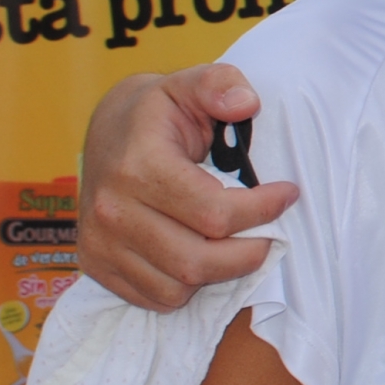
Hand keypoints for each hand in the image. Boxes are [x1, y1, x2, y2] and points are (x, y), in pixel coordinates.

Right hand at [79, 64, 298, 310]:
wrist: (107, 131)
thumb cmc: (160, 112)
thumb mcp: (190, 84)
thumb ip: (220, 85)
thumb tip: (246, 103)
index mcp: (139, 166)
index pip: (214, 213)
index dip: (262, 210)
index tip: (287, 194)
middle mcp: (113, 210)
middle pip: (196, 262)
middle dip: (247, 254)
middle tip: (271, 235)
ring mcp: (100, 242)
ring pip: (177, 288)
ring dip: (218, 273)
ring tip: (235, 243)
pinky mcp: (96, 265)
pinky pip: (154, 299)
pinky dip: (186, 287)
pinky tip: (202, 255)